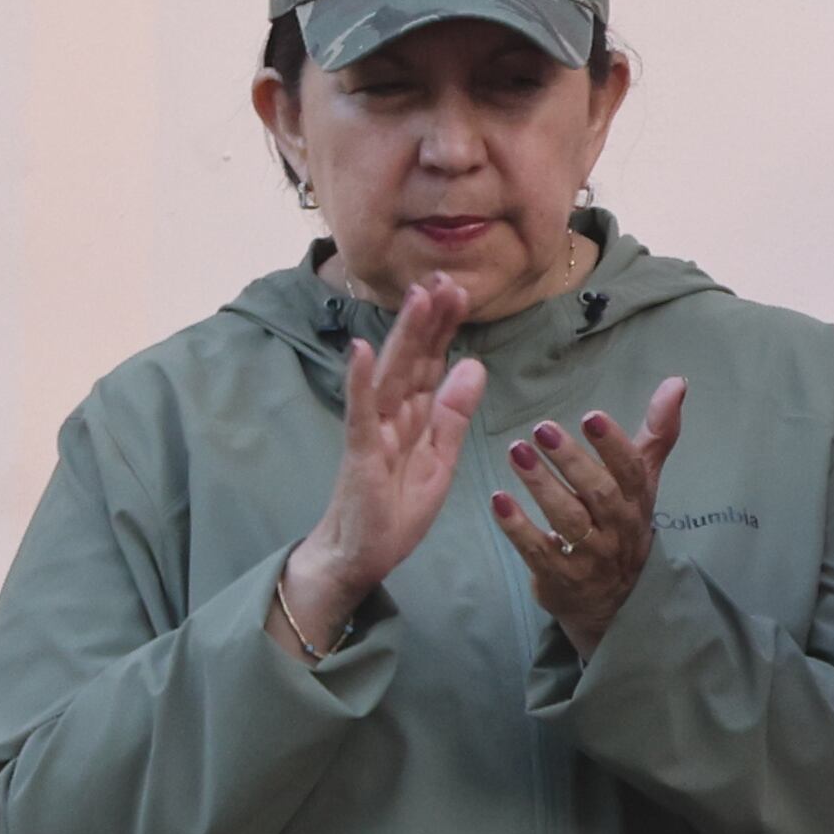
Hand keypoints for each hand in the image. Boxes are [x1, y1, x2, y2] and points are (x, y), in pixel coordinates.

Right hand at [280, 274, 486, 645]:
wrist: (360, 555)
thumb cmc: (394, 509)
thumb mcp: (439, 459)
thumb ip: (453, 414)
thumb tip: (474, 366)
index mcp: (414, 416)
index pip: (431, 364)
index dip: (445, 329)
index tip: (460, 291)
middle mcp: (391, 415)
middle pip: (413, 359)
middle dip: (429, 319)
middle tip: (445, 278)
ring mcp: (373, 431)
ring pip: (391, 375)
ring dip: (404, 335)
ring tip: (417, 296)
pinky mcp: (359, 453)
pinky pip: (360, 413)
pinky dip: (361, 381)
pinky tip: (363, 350)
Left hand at [489, 376, 689, 653]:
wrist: (608, 600)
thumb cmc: (620, 525)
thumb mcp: (643, 483)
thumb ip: (657, 433)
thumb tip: (677, 382)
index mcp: (638, 501)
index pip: (633, 472)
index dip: (614, 445)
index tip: (591, 415)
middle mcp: (619, 530)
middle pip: (600, 495)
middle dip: (572, 461)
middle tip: (542, 429)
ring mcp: (592, 557)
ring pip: (570, 521)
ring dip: (543, 486)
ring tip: (517, 453)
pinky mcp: (560, 578)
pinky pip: (539, 552)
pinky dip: (518, 527)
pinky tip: (498, 500)